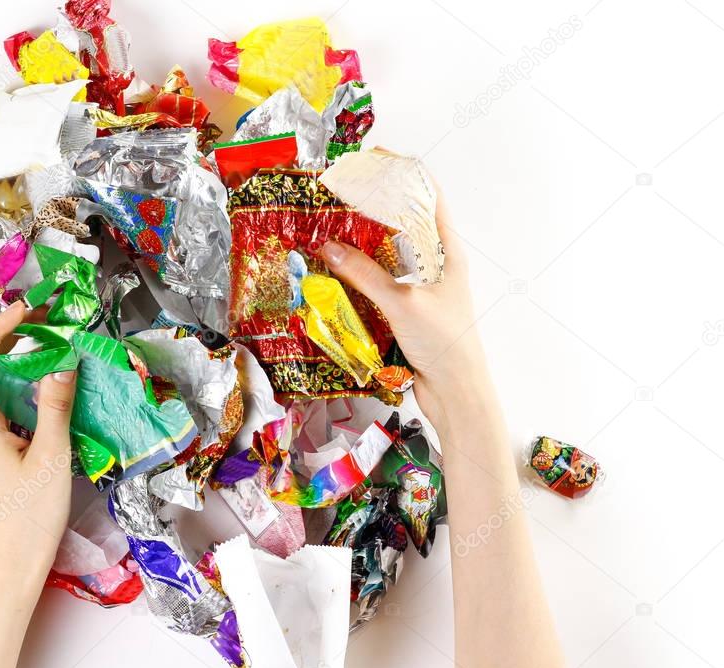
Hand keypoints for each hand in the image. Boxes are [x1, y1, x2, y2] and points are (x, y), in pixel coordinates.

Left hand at [0, 301, 76, 591]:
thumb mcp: (51, 457)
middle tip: (45, 317)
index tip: (27, 308)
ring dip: (19, 360)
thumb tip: (62, 363)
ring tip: (50, 341)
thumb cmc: (30, 515)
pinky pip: (4, 406)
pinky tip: (48, 385)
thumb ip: (55, 407)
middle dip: (11, 337)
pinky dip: (24, 386)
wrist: (13, 563)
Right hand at [321, 186, 490, 434]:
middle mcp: (435, 263)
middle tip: (339, 194)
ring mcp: (421, 286)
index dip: (403, 171)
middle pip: (403, 220)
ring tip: (329, 228)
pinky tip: (334, 272)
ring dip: (361, 241)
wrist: (457, 392)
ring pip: (388, 252)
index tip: (372, 156)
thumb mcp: (402, 303)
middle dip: (372, 204)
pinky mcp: (408, 308)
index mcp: (446, 250)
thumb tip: (328, 247)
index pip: (428, 194)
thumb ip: (364, 274)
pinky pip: (380, 281)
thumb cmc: (444, 343)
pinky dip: (358, 273)